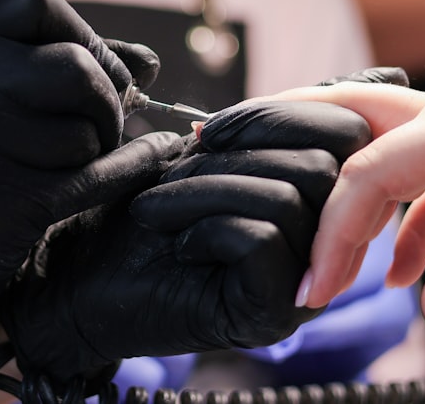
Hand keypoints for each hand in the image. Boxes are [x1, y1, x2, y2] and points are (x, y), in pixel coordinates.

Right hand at [0, 0, 184, 397]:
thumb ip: (62, 73)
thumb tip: (148, 63)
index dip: (80, 28)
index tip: (93, 67)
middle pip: (76, 66)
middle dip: (108, 100)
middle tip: (102, 126)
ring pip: (86, 130)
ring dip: (100, 151)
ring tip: (72, 164)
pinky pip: (95, 177)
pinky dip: (132, 169)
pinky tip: (144, 162)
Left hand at [0, 99, 371, 394]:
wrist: (81, 286)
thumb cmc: (134, 216)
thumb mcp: (196, 158)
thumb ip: (251, 133)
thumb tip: (284, 110)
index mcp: (314, 197)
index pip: (344, 134)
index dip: (277, 115)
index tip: (204, 132)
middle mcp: (325, 243)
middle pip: (322, 164)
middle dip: (234, 154)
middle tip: (169, 174)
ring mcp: (306, 284)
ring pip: (289, 199)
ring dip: (206, 188)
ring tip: (155, 208)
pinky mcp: (274, 315)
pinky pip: (264, 239)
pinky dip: (209, 227)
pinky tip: (178, 244)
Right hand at [270, 76, 424, 334]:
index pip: (368, 172)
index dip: (334, 230)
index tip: (316, 283)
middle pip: (349, 124)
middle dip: (295, 146)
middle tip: (246, 167)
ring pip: (380, 162)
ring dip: (350, 208)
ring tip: (326, 256)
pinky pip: (422, 196)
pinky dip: (403, 233)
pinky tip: (402, 275)